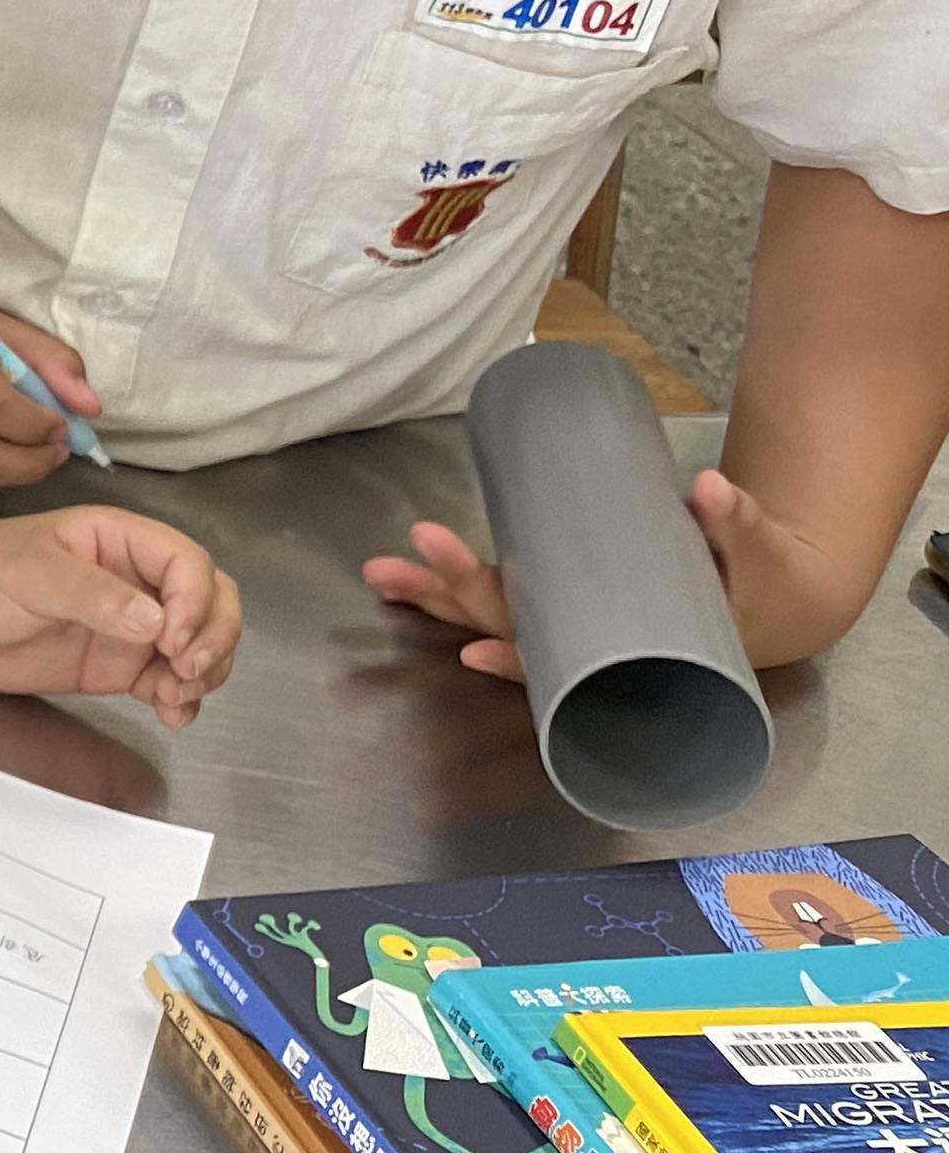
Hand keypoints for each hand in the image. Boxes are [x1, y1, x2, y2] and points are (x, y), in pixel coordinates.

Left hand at [0, 506, 238, 724]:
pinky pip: (168, 682)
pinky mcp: (118, 666)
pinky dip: (183, 699)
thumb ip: (89, 594)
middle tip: (186, 670)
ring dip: (206, 670)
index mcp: (120, 540)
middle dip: (214, 635)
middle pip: (211, 600)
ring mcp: (131, 626)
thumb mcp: (27, 572)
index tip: (172, 638)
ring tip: (177, 696)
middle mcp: (136, 580)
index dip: (195, 600)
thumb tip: (154, 621)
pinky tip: (173, 714)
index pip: (186, 562)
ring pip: (200, 643)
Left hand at [365, 469, 834, 678]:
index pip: (564, 665)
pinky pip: (499, 592)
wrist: (772, 597)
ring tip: (379, 572)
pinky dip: (452, 584)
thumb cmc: (762, 582)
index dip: (518, 660)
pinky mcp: (560, 593)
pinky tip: (406, 572)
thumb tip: (710, 488)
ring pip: (489, 612)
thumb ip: (736, 524)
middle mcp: (587, 642)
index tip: (474, 652)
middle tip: (412, 556)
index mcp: (631, 651)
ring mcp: (566, 618)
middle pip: (509, 625)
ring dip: (434, 594)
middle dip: (456, 594)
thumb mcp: (760, 555)